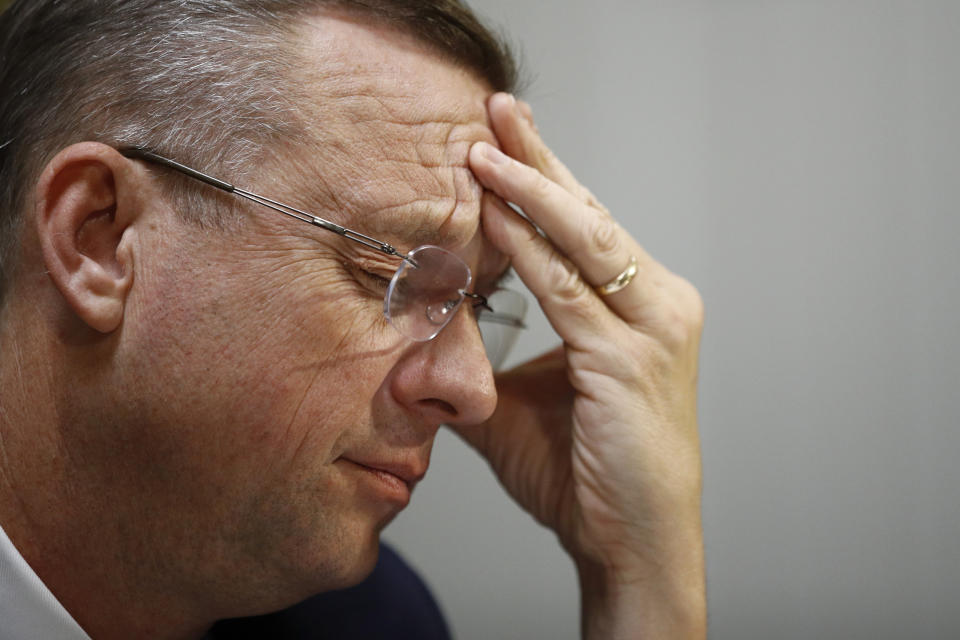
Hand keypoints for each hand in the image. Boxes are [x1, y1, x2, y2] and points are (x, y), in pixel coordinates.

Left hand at [453, 93, 705, 637]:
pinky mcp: (632, 359)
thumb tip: (425, 329)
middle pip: (589, 213)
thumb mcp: (524, 400)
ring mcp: (653, 329)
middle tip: (498, 107)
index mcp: (639, 307)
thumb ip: (485, 356)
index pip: (585, 226)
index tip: (501, 138)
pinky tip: (491, 212)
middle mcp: (659, 304)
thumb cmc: (584, 473)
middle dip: (539, 157)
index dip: (543, 178)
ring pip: (585, 237)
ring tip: (485, 143)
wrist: (631, 543)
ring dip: (530, 186)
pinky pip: (569, 290)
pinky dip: (528, 247)